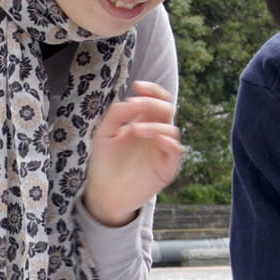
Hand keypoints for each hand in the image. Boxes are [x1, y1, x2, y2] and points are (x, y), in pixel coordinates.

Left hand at [83, 81, 183, 226]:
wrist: (104, 193)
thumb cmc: (104, 163)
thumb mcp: (103, 134)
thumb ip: (116, 114)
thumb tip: (131, 100)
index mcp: (143, 122)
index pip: (155, 100)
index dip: (151, 90)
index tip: (137, 86)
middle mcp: (155, 134)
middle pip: (167, 110)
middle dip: (153, 103)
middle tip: (136, 106)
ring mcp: (161, 150)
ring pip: (171, 129)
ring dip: (154, 125)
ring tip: (133, 129)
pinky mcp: (166, 168)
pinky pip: (176, 152)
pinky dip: (169, 143)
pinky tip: (157, 138)